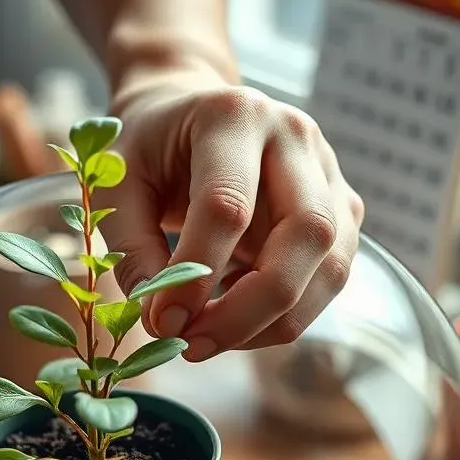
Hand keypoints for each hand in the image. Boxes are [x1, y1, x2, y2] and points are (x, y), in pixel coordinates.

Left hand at [102, 67, 364, 360]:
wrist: (186, 112)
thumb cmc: (147, 149)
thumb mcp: (117, 186)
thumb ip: (133, 251)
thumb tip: (164, 324)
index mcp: (233, 116)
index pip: (228, 205)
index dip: (195, 274)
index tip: (161, 322)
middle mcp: (296, 137)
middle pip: (306, 234)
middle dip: (251, 309)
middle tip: (194, 347)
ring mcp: (329, 174)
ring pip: (331, 267)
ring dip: (270, 323)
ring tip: (207, 341)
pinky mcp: (342, 211)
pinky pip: (328, 279)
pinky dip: (282, 316)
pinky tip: (234, 321)